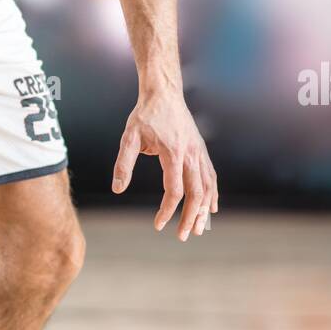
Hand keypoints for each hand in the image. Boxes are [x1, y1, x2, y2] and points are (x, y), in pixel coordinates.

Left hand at [112, 93, 218, 240]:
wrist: (164, 93)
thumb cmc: (145, 115)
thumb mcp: (129, 138)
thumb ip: (123, 164)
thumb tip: (118, 189)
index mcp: (173, 153)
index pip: (174, 190)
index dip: (167, 210)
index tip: (158, 225)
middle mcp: (190, 154)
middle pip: (196, 193)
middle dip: (191, 217)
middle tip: (184, 236)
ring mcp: (199, 152)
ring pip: (208, 186)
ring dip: (204, 209)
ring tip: (199, 229)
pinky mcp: (201, 150)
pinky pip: (211, 176)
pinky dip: (212, 193)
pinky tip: (210, 208)